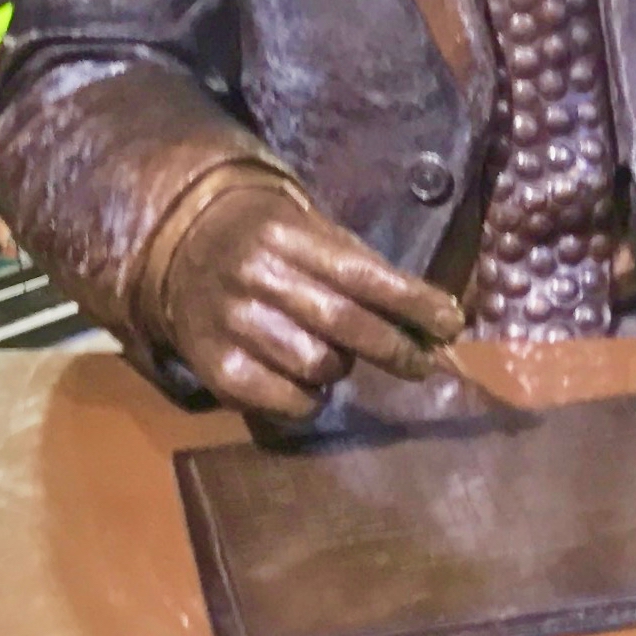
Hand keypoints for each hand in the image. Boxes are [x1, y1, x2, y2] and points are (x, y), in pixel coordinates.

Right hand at [152, 174, 465, 424]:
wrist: (184, 247)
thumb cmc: (273, 244)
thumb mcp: (316, 235)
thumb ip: (368, 272)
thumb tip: (438, 320)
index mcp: (288, 236)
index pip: (363, 275)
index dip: (413, 303)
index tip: (451, 324)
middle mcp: (257, 276)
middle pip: (344, 324)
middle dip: (395, 348)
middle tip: (423, 363)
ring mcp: (231, 322)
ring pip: (317, 366)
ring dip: (340, 369)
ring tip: (334, 356)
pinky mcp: (215, 366)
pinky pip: (286, 401)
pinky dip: (308, 400)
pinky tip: (304, 382)